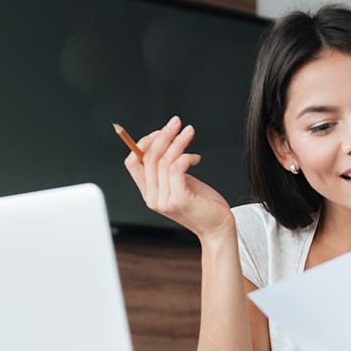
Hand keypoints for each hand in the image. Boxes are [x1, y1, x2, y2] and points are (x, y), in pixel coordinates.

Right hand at [123, 115, 233, 240]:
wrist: (218, 228)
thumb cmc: (203, 204)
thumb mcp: (182, 183)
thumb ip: (169, 169)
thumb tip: (166, 141)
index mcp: (149, 193)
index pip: (132, 163)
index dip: (143, 143)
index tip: (160, 131)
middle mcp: (152, 197)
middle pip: (148, 157)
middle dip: (163, 135)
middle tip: (176, 122)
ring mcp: (164, 200)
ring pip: (163, 160)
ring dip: (178, 141)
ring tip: (189, 131)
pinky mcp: (178, 199)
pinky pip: (176, 168)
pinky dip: (186, 156)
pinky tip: (196, 158)